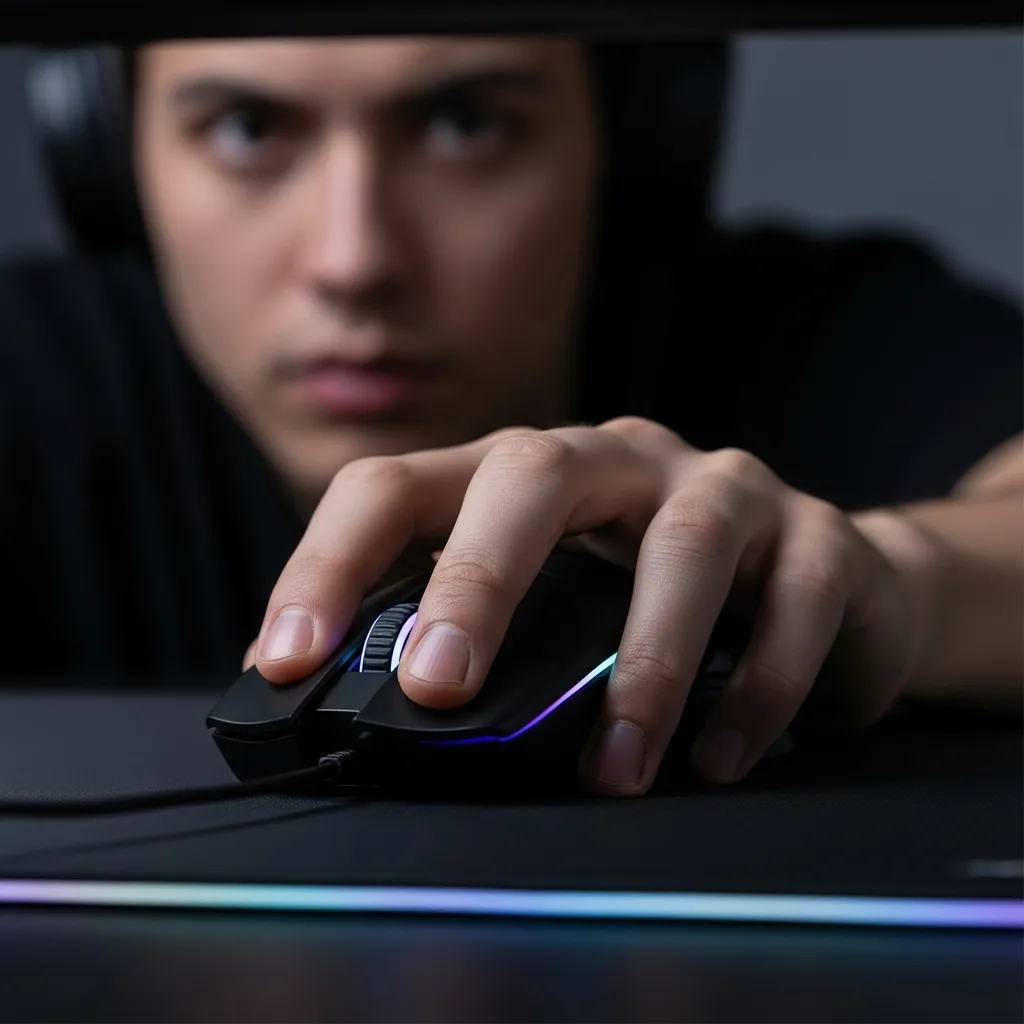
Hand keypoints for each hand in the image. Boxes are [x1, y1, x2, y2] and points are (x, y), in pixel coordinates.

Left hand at [246, 418, 924, 794]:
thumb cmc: (659, 602)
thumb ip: (471, 643)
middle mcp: (619, 460)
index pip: (402, 484)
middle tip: (439, 686)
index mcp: (526, 475)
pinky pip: (793, 602)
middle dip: (477, 578)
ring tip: (612, 769)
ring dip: (642, 665)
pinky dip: (755, 688)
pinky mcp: (817, 537)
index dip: (332, 563)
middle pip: (533, 474)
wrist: (827, 589)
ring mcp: (723, 487)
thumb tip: (357, 712)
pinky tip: (718, 757)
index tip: (287, 659)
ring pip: (683, 543)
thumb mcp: (551, 611)